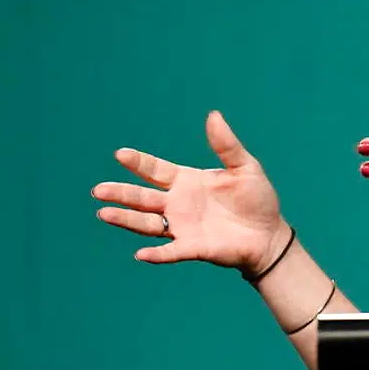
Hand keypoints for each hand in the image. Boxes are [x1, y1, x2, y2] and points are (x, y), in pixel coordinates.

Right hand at [93, 111, 290, 274]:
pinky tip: (141, 254)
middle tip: (98, 189)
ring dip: (127, 219)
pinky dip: (157, 253)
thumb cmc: (257, 199)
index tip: (120, 154)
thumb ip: (226, 145)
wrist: (270, 233)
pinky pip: (171, 252)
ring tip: (104, 213)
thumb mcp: (245, 167)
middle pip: (143, 198)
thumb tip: (213, 115)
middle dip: (121, 193)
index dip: (139, 163)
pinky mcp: (193, 248)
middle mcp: (178, 204)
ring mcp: (183, 227)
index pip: (156, 170)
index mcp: (187, 181)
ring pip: (147, 223)